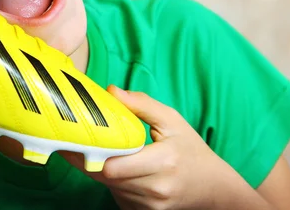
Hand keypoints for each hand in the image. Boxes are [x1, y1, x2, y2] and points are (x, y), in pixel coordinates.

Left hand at [62, 86, 271, 209]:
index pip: (113, 165)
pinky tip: (119, 168)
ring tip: (102, 151)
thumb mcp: (171, 120)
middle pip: (106, 177)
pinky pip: (117, 197)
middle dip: (92, 158)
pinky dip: (113, 183)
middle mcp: (156, 188)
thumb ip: (140, 104)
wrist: (214, 188)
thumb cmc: (191, 150)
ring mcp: (151, 205)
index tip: (77, 135)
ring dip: (101, 170)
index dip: (92, 152)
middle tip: (75, 139)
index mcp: (163, 161)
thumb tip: (111, 91)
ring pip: (109, 187)